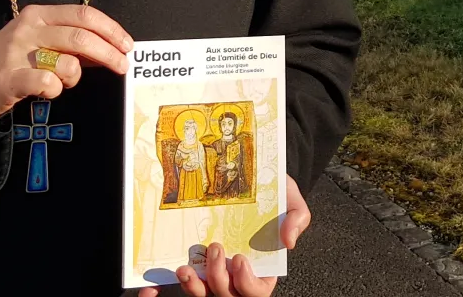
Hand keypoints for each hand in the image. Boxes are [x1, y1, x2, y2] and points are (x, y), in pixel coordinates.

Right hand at [0, 4, 132, 118]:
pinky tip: (50, 91)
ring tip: (67, 81)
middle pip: (81, 37)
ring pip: (67, 62)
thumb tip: (111, 46)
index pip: (84, 14)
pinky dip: (57, 89)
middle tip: (122, 67)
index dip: (111, 29)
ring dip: (76, 75)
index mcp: (40, 14)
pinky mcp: (8, 78)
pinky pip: (47, 83)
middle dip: (109, 53)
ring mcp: (16, 53)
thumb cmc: (14, 59)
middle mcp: (28, 29)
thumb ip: (71, 40)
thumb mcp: (40, 39)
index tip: (127, 45)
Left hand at [140, 175, 310, 296]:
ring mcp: (215, 272)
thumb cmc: (276, 193)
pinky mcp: (197, 264)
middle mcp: (238, 276)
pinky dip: (174, 286)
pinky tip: (164, 278)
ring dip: (194, 288)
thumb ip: (298, 218)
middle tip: (216, 248)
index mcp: (264, 269)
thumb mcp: (293, 201)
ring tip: (186, 268)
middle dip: (219, 280)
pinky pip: (187, 284)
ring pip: (205, 296)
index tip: (240, 259)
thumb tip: (289, 242)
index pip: (256, 292)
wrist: (254, 178)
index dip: (247, 283)